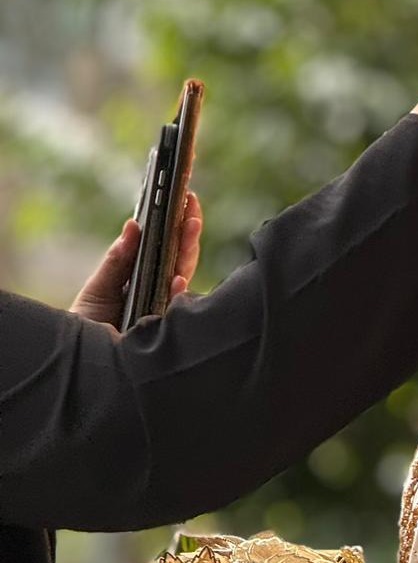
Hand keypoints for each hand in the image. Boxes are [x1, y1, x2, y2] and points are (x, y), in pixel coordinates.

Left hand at [69, 192, 204, 326]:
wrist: (81, 366)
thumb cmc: (87, 329)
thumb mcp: (99, 289)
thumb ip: (117, 260)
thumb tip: (133, 224)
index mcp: (145, 278)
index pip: (167, 247)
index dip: (177, 223)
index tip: (183, 196)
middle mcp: (161, 292)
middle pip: (180, 257)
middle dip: (187, 229)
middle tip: (190, 201)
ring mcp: (166, 310)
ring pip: (184, 275)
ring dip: (189, 249)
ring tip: (190, 223)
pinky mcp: (167, 330)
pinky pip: (178, 308)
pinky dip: (179, 293)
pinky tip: (178, 280)